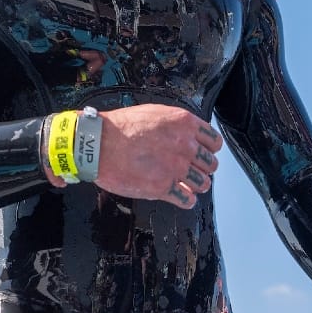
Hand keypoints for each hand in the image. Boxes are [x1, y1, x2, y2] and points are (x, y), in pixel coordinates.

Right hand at [46, 104, 220, 208]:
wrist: (97, 143)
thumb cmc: (120, 127)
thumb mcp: (154, 113)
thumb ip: (176, 124)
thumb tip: (188, 134)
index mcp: (184, 123)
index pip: (214, 141)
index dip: (209, 149)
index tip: (202, 153)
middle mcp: (184, 145)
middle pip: (211, 164)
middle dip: (203, 168)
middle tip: (192, 170)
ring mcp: (174, 168)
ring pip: (203, 183)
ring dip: (196, 184)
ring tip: (187, 184)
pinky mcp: (162, 187)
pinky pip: (187, 199)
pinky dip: (186, 200)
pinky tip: (180, 196)